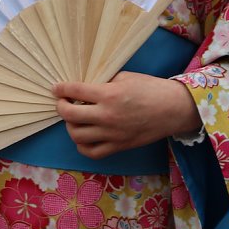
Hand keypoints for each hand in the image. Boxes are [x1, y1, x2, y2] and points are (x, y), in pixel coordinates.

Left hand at [54, 72, 200, 159]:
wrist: (173, 109)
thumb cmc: (151, 88)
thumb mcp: (125, 77)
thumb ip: (104, 83)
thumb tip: (86, 87)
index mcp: (109, 94)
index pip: (75, 91)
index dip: (61, 89)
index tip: (56, 88)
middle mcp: (107, 116)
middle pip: (70, 115)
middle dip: (61, 107)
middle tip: (62, 101)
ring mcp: (112, 134)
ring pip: (77, 135)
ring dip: (70, 125)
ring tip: (73, 118)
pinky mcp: (119, 146)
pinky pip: (92, 152)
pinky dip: (82, 144)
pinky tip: (83, 135)